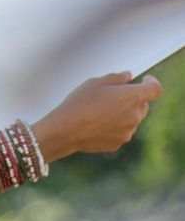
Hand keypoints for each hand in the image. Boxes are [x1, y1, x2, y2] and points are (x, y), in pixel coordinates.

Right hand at [33, 71, 161, 160]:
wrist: (64, 131)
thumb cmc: (78, 104)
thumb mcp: (94, 83)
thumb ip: (115, 78)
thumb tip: (127, 77)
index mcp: (132, 97)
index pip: (155, 89)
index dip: (151, 83)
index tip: (145, 80)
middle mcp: (134, 116)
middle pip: (143, 105)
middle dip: (132, 100)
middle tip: (113, 97)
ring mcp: (127, 132)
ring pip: (131, 120)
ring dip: (122, 115)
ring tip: (99, 113)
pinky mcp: (118, 143)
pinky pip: (121, 132)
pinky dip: (113, 128)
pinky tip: (96, 125)